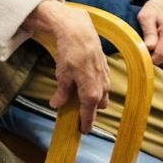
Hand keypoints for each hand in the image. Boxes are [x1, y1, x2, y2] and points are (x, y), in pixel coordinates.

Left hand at [23, 0, 109, 132]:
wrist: (80, 31)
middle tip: (77, 112)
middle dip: (90, 111)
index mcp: (91, 94)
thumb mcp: (62, 75)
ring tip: (79, 96)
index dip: (85, 124)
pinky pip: (103, 83)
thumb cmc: (71, 53)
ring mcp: (105, 77)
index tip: (82, 131)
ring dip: (93, 98)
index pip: (89, 115)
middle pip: (98, 107)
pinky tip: (84, 80)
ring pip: (102, 95)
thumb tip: (57, 104)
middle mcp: (101, 88)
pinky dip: (95, 86)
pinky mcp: (105, 67)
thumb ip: (62, 93)